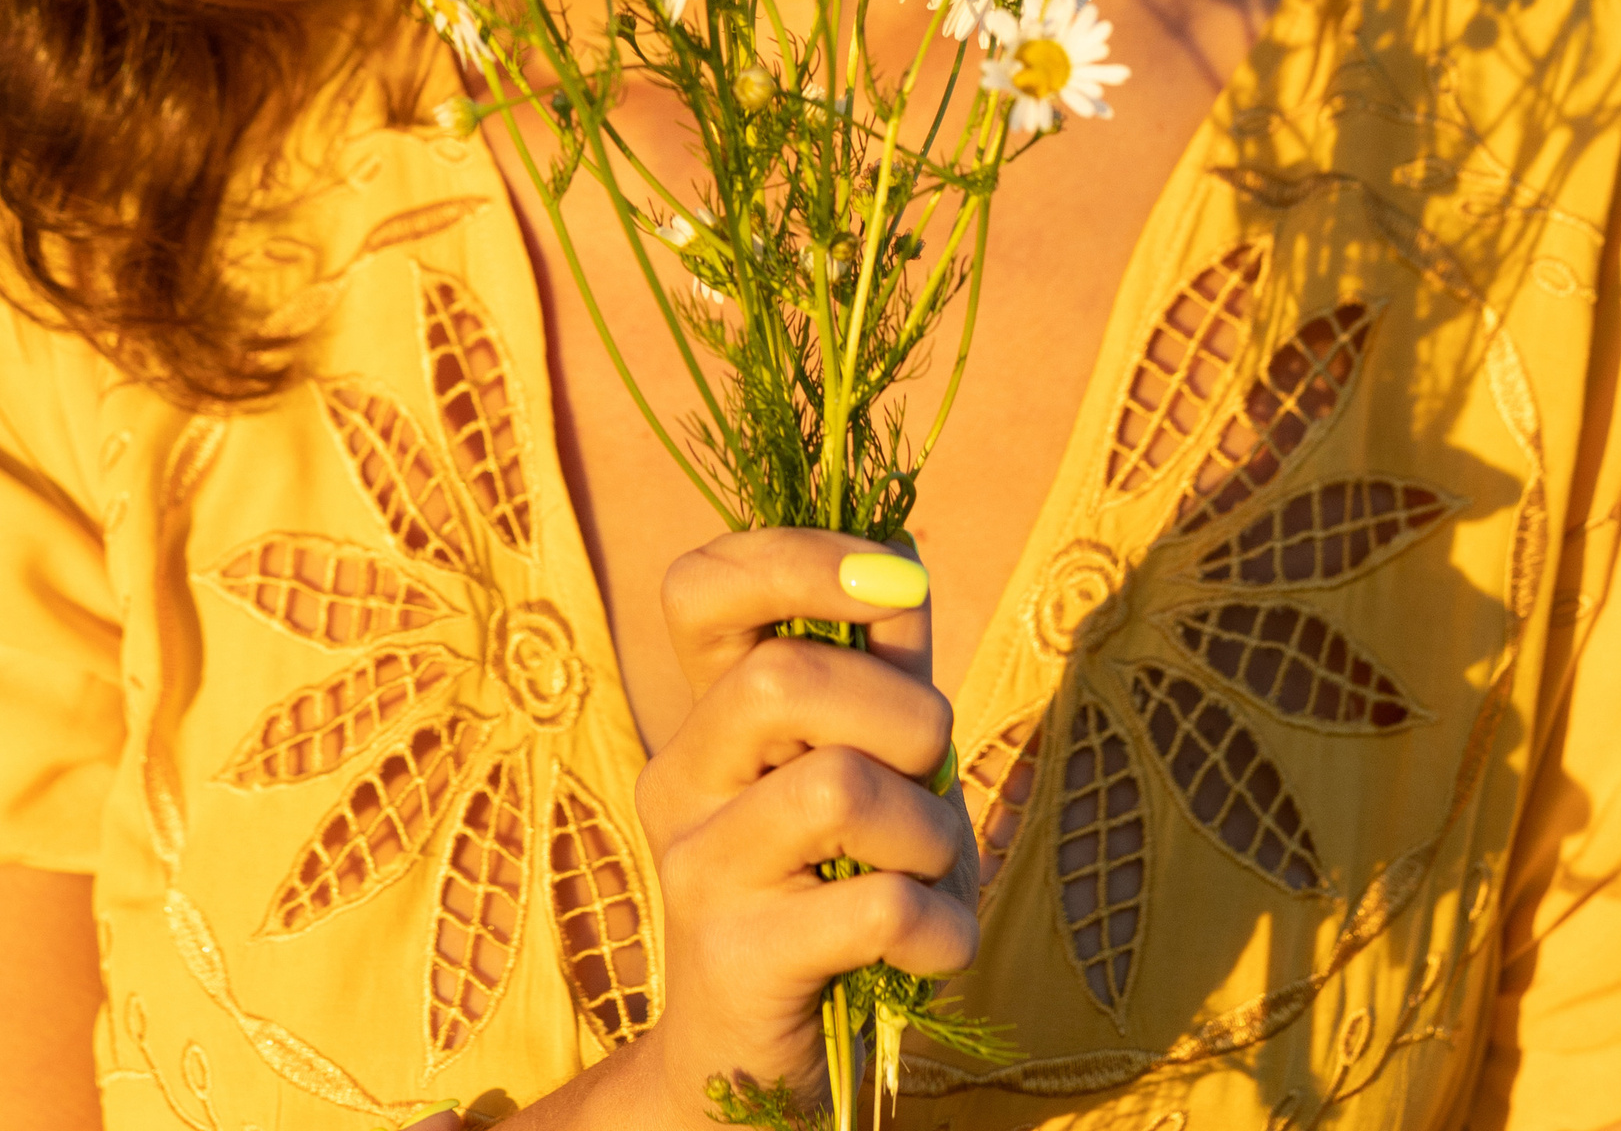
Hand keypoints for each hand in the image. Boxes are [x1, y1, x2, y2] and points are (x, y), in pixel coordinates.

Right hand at [626, 530, 978, 1126]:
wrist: (756, 1069)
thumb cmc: (832, 893)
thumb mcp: (864, 764)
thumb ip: (879, 669)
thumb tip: (899, 550)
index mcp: (703, 711)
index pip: (698, 585)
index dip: (796, 556)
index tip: (890, 584)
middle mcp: (679, 775)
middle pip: (782, 676)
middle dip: (904, 711)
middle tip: (930, 769)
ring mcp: (696, 868)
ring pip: (837, 786)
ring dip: (928, 827)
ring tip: (930, 868)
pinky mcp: (735, 959)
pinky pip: (877, 904)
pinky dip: (941, 923)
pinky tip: (933, 946)